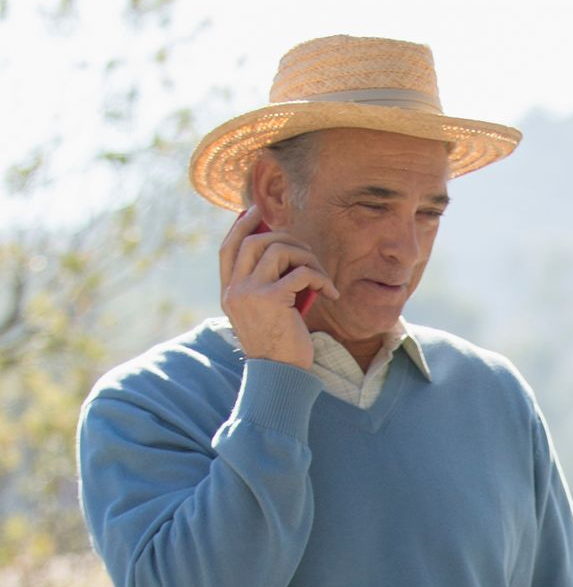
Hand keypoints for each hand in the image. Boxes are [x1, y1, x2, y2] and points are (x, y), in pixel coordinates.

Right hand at [219, 207, 337, 369]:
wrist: (280, 376)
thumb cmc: (279, 348)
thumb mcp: (264, 315)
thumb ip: (263, 288)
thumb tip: (284, 258)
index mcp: (229, 292)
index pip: (228, 247)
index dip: (242, 225)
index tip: (257, 211)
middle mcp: (234, 289)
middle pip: (255, 241)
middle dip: (285, 239)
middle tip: (307, 254)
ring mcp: (250, 292)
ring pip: (277, 250)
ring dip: (306, 257)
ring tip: (321, 276)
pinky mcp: (271, 299)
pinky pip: (300, 272)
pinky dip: (320, 277)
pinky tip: (330, 292)